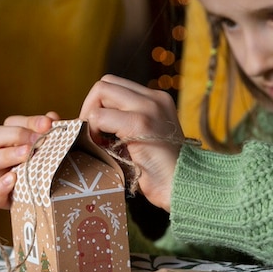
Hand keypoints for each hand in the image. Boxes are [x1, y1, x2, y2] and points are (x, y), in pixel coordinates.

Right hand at [0, 112, 59, 209]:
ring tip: (27, 156)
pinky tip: (13, 179)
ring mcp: (0, 177)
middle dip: (16, 135)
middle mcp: (2, 156)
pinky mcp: (4, 200)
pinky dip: (0, 187)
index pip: (11, 123)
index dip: (29, 122)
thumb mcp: (58, 147)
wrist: (62, 198)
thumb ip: (54, 133)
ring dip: (5, 155)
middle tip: (37, 141)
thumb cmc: (59, 167)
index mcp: (13, 140)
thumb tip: (52, 117)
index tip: (47, 124)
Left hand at [79, 75, 182, 210]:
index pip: (116, 85)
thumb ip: (126, 123)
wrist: (182, 187)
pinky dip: (94, 130)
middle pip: (105, 84)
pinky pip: (100, 116)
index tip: (98, 128)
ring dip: (91, 116)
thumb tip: (92, 120)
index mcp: (157, 100)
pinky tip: (103, 147)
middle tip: (92, 132)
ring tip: (98, 140)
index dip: (99, 104)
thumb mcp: (145, 138)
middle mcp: (154, 98)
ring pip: (101, 92)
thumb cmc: (160, 172)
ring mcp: (148, 108)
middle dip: (90, 106)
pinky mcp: (139, 123)